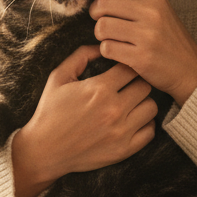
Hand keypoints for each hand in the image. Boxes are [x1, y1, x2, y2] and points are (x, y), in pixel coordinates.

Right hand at [11, 45, 157, 196]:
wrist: (44, 150)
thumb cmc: (50, 111)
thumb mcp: (59, 77)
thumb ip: (81, 56)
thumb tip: (103, 45)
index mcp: (99, 88)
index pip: (131, 68)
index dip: (127, 66)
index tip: (121, 71)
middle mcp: (114, 109)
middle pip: (145, 86)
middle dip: (137, 82)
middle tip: (127, 86)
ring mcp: (121, 131)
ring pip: (151, 107)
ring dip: (142, 102)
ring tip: (130, 103)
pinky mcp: (124, 150)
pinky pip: (150, 132)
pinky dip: (144, 124)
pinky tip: (131, 121)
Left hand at [80, 0, 196, 107]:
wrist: (190, 70)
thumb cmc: (168, 38)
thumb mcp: (158, 9)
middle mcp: (152, 12)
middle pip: (103, 3)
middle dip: (95, 12)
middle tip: (103, 20)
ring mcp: (147, 35)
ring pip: (101, 27)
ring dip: (101, 34)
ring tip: (113, 38)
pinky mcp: (141, 57)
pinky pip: (106, 48)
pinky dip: (107, 51)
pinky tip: (119, 52)